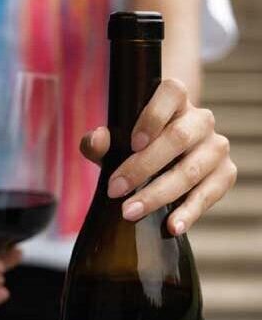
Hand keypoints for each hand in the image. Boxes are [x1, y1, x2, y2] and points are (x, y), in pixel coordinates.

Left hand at [80, 78, 236, 234]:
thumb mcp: (116, 143)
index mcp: (175, 101)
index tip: (133, 143)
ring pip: (191, 170)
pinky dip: (190, 212)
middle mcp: (201, 121)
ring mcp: (216, 147)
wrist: (168, 163)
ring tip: (130, 212)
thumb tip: (95, 140)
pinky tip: (173, 227)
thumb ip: (102, 141)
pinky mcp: (225, 174)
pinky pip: (209, 194)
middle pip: (178, 138)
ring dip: (158, 194)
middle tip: (115, 191)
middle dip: (143, 167)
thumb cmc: (137, 149)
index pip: (172, 92)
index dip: (154, 116)